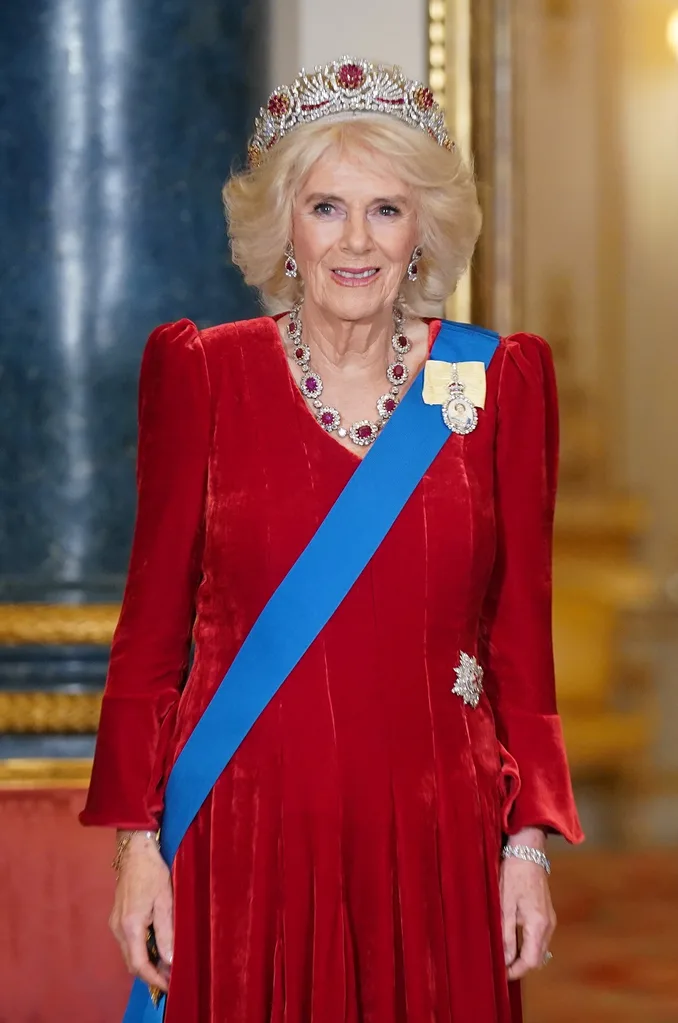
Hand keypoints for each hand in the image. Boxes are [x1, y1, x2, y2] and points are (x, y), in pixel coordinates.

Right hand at [109, 832, 173, 992]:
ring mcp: (115, 923)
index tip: (169, 986)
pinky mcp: (117, 918)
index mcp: (131, 925)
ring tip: (167, 964)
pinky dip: (142, 950)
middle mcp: (118, 928)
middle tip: (172, 977)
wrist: (134, 850)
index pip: (140, 964)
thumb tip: (169, 959)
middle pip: (132, 963)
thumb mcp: (165, 899)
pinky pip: (129, 943)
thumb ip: (166, 931)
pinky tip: (156, 947)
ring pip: (130, 954)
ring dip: (147, 963)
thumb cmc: (152, 871)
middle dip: (151, 974)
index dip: (154, 979)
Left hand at [500, 828, 555, 980]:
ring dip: (523, 955)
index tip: (500, 974)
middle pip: (536, 959)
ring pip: (538, 949)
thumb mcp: (504, 905)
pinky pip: (538, 938)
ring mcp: (549, 920)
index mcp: (538, 925)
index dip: (515, 971)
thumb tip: (504, 960)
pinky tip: (512, 939)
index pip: (530, 961)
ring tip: (503, 953)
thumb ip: (505, 935)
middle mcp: (548, 925)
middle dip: (519, 965)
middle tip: (499, 966)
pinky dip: (527, 944)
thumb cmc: (513, 875)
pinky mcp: (546, 914)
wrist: (527, 852)